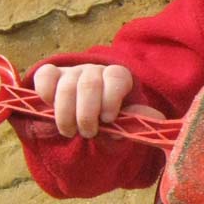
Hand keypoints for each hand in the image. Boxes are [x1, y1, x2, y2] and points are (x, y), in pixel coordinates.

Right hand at [32, 63, 156, 137]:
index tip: (108, 119)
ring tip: (70, 131)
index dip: (112, 98)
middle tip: (87, 133)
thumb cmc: (107, 117)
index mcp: (117, 77)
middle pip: (89, 84)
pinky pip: (45, 76)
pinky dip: (46, 93)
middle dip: (87, 113)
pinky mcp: (51, 74)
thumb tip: (157, 119)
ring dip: (66, 113)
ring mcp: (72, 71)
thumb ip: (137, 119)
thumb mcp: (123, 120)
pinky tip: (49, 109)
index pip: (117, 77)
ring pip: (66, 85)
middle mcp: (95, 70)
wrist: (82, 114)